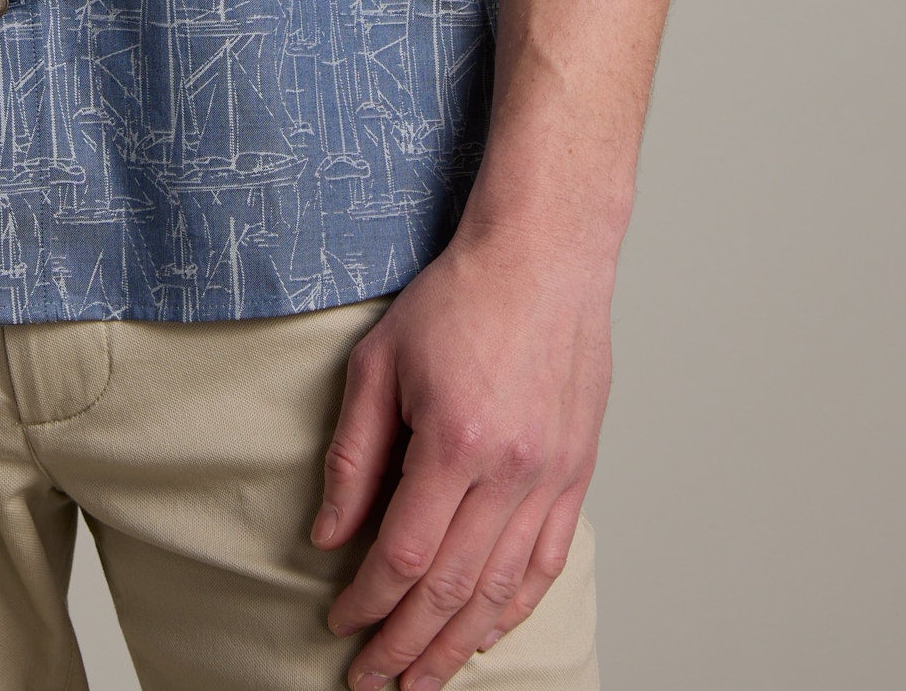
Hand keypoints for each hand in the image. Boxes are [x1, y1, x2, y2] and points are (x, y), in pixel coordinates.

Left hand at [310, 216, 612, 688]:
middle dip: (407, 645)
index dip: (367, 602)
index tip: (340, 623)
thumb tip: (328, 536)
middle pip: (452, 587)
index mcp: (455, 442)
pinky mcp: (577, 473)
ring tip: (425, 680)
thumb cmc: (458, 298)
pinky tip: (486, 632)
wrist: (544, 257)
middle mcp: (510, 471)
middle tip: (373, 682)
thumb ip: (354, 456)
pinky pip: (547, 562)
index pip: (402, 555)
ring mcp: (551, 477)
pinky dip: (514, 607)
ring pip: (502, 589)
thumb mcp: (379, 362)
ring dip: (459, 644)